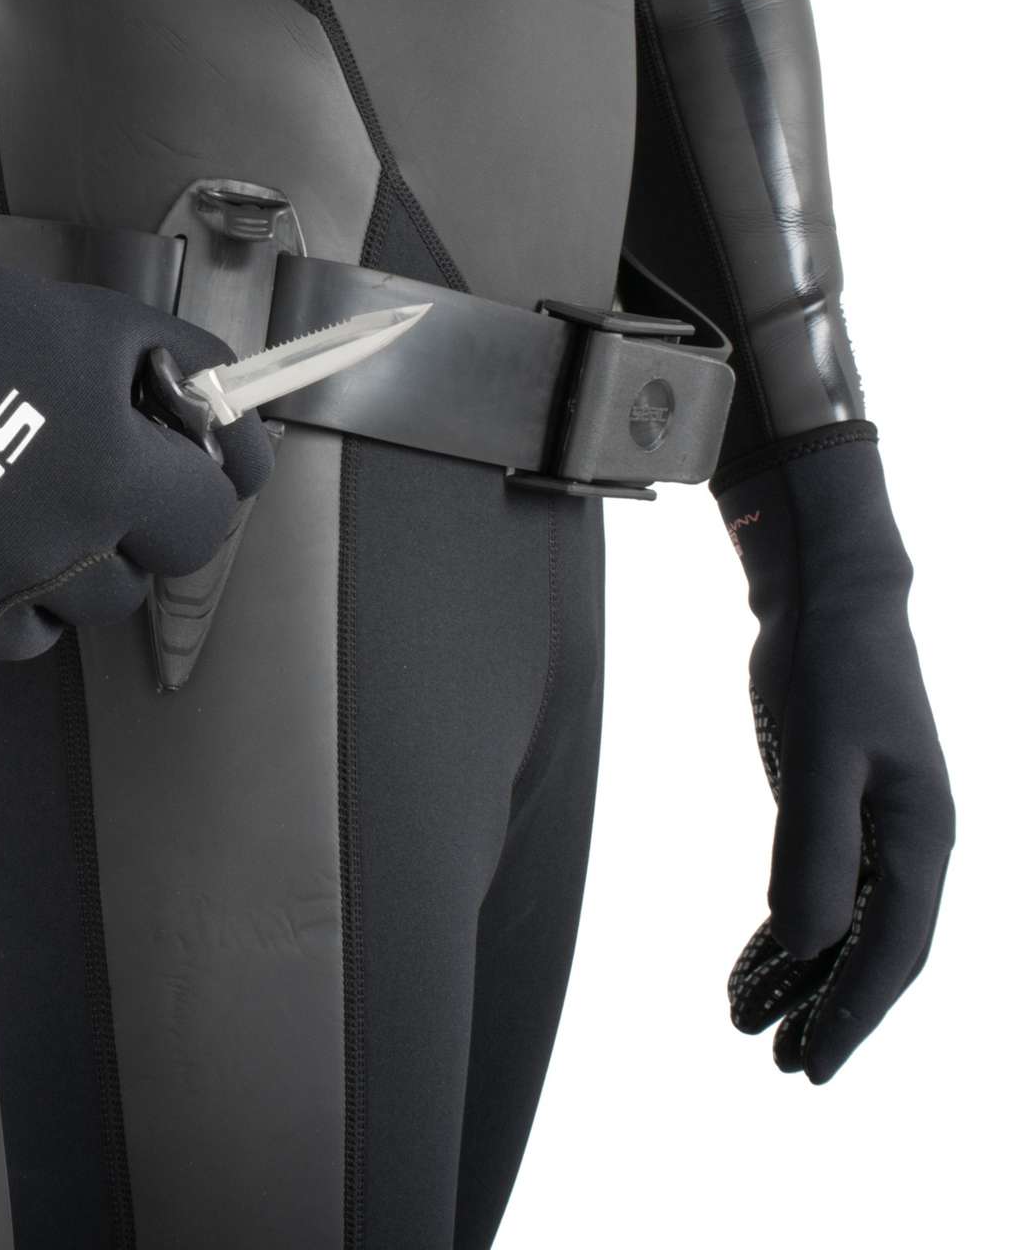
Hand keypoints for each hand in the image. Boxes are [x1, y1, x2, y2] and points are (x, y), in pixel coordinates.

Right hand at [0, 89, 272, 688]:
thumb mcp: (103, 323)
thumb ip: (195, 379)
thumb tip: (250, 449)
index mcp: (110, 472)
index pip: (202, 530)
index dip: (181, 498)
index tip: (150, 480)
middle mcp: (49, 546)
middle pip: (120, 592)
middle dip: (100, 540)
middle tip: (39, 479)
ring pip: (36, 637)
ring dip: (19, 587)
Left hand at [715, 426, 953, 1082]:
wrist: (825, 599)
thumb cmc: (830, 667)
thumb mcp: (818, 757)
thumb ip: (815, 849)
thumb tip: (811, 945)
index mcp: (922, 835)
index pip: (894, 951)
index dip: (855, 1014)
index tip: (815, 1068)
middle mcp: (907, 840)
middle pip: (870, 950)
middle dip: (825, 1010)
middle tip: (778, 1065)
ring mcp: (872, 824)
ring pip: (838, 924)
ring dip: (797, 976)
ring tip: (745, 1021)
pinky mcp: (833, 806)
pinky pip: (815, 887)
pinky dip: (783, 928)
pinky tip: (751, 961)